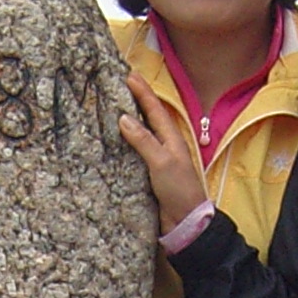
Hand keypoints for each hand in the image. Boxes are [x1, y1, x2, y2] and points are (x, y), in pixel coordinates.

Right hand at [117, 84, 209, 232]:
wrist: (185, 222)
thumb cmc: (179, 190)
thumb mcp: (162, 163)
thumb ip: (144, 141)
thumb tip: (124, 118)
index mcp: (171, 139)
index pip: (154, 109)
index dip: (142, 92)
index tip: (129, 74)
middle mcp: (164, 146)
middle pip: (147, 117)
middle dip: (135, 100)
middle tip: (120, 84)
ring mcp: (156, 159)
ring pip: (140, 134)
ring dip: (128, 120)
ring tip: (112, 107)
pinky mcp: (148, 174)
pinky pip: (134, 152)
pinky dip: (123, 143)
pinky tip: (112, 141)